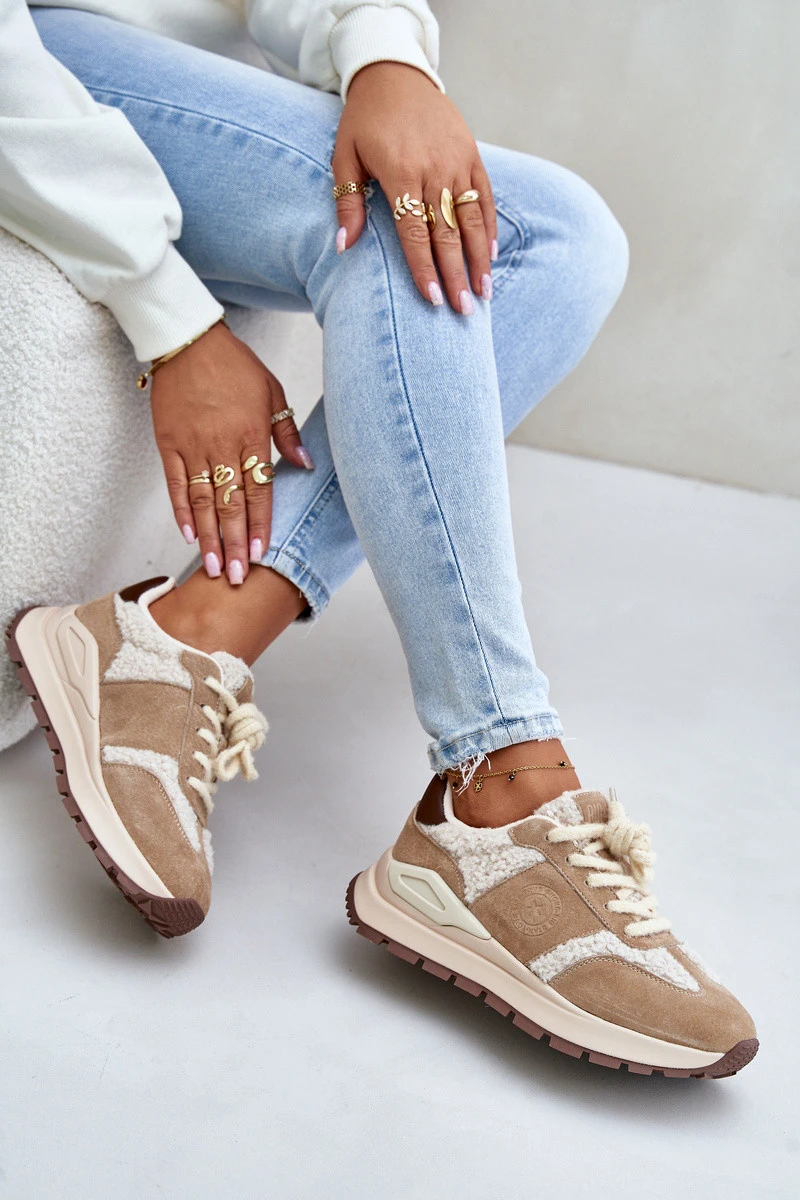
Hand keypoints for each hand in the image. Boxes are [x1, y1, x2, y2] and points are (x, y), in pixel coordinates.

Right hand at [150, 321, 312, 583]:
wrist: (188, 340)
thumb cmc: (234, 365)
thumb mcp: (272, 392)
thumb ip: (287, 432)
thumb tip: (306, 464)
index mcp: (251, 435)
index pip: (258, 489)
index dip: (259, 523)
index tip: (260, 552)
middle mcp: (222, 445)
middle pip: (230, 504)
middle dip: (234, 543)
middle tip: (237, 576)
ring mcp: (193, 446)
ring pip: (202, 500)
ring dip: (208, 537)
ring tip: (213, 566)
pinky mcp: (169, 443)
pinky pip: (175, 483)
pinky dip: (181, 510)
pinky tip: (188, 533)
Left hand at [332, 61, 496, 312]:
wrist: (395, 73)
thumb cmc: (364, 121)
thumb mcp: (345, 157)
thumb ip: (347, 203)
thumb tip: (344, 247)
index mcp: (401, 171)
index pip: (415, 231)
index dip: (424, 267)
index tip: (432, 299)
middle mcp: (434, 168)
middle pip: (447, 232)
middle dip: (456, 274)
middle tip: (463, 311)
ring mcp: (457, 161)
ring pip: (471, 218)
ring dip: (479, 259)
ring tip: (484, 292)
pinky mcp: (471, 154)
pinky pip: (484, 196)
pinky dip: (489, 227)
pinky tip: (491, 255)